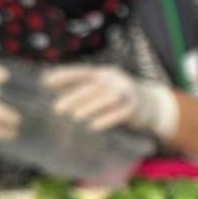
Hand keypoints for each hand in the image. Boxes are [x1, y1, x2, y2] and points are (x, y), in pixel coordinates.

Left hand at [43, 65, 179, 138]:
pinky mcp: (135, 109)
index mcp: (104, 73)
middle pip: (94, 86)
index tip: (45, 81)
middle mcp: (115, 80)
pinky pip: (120, 113)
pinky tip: (93, 127)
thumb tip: (53, 92)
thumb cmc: (119, 98)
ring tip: (74, 117)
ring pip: (108, 98)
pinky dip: (106, 119)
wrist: (152, 105)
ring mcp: (127, 93)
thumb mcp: (102, 89)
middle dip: (75, 96)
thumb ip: (82, 90)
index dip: (65, 75)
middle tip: (57, 108)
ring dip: (90, 107)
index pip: (82, 71)